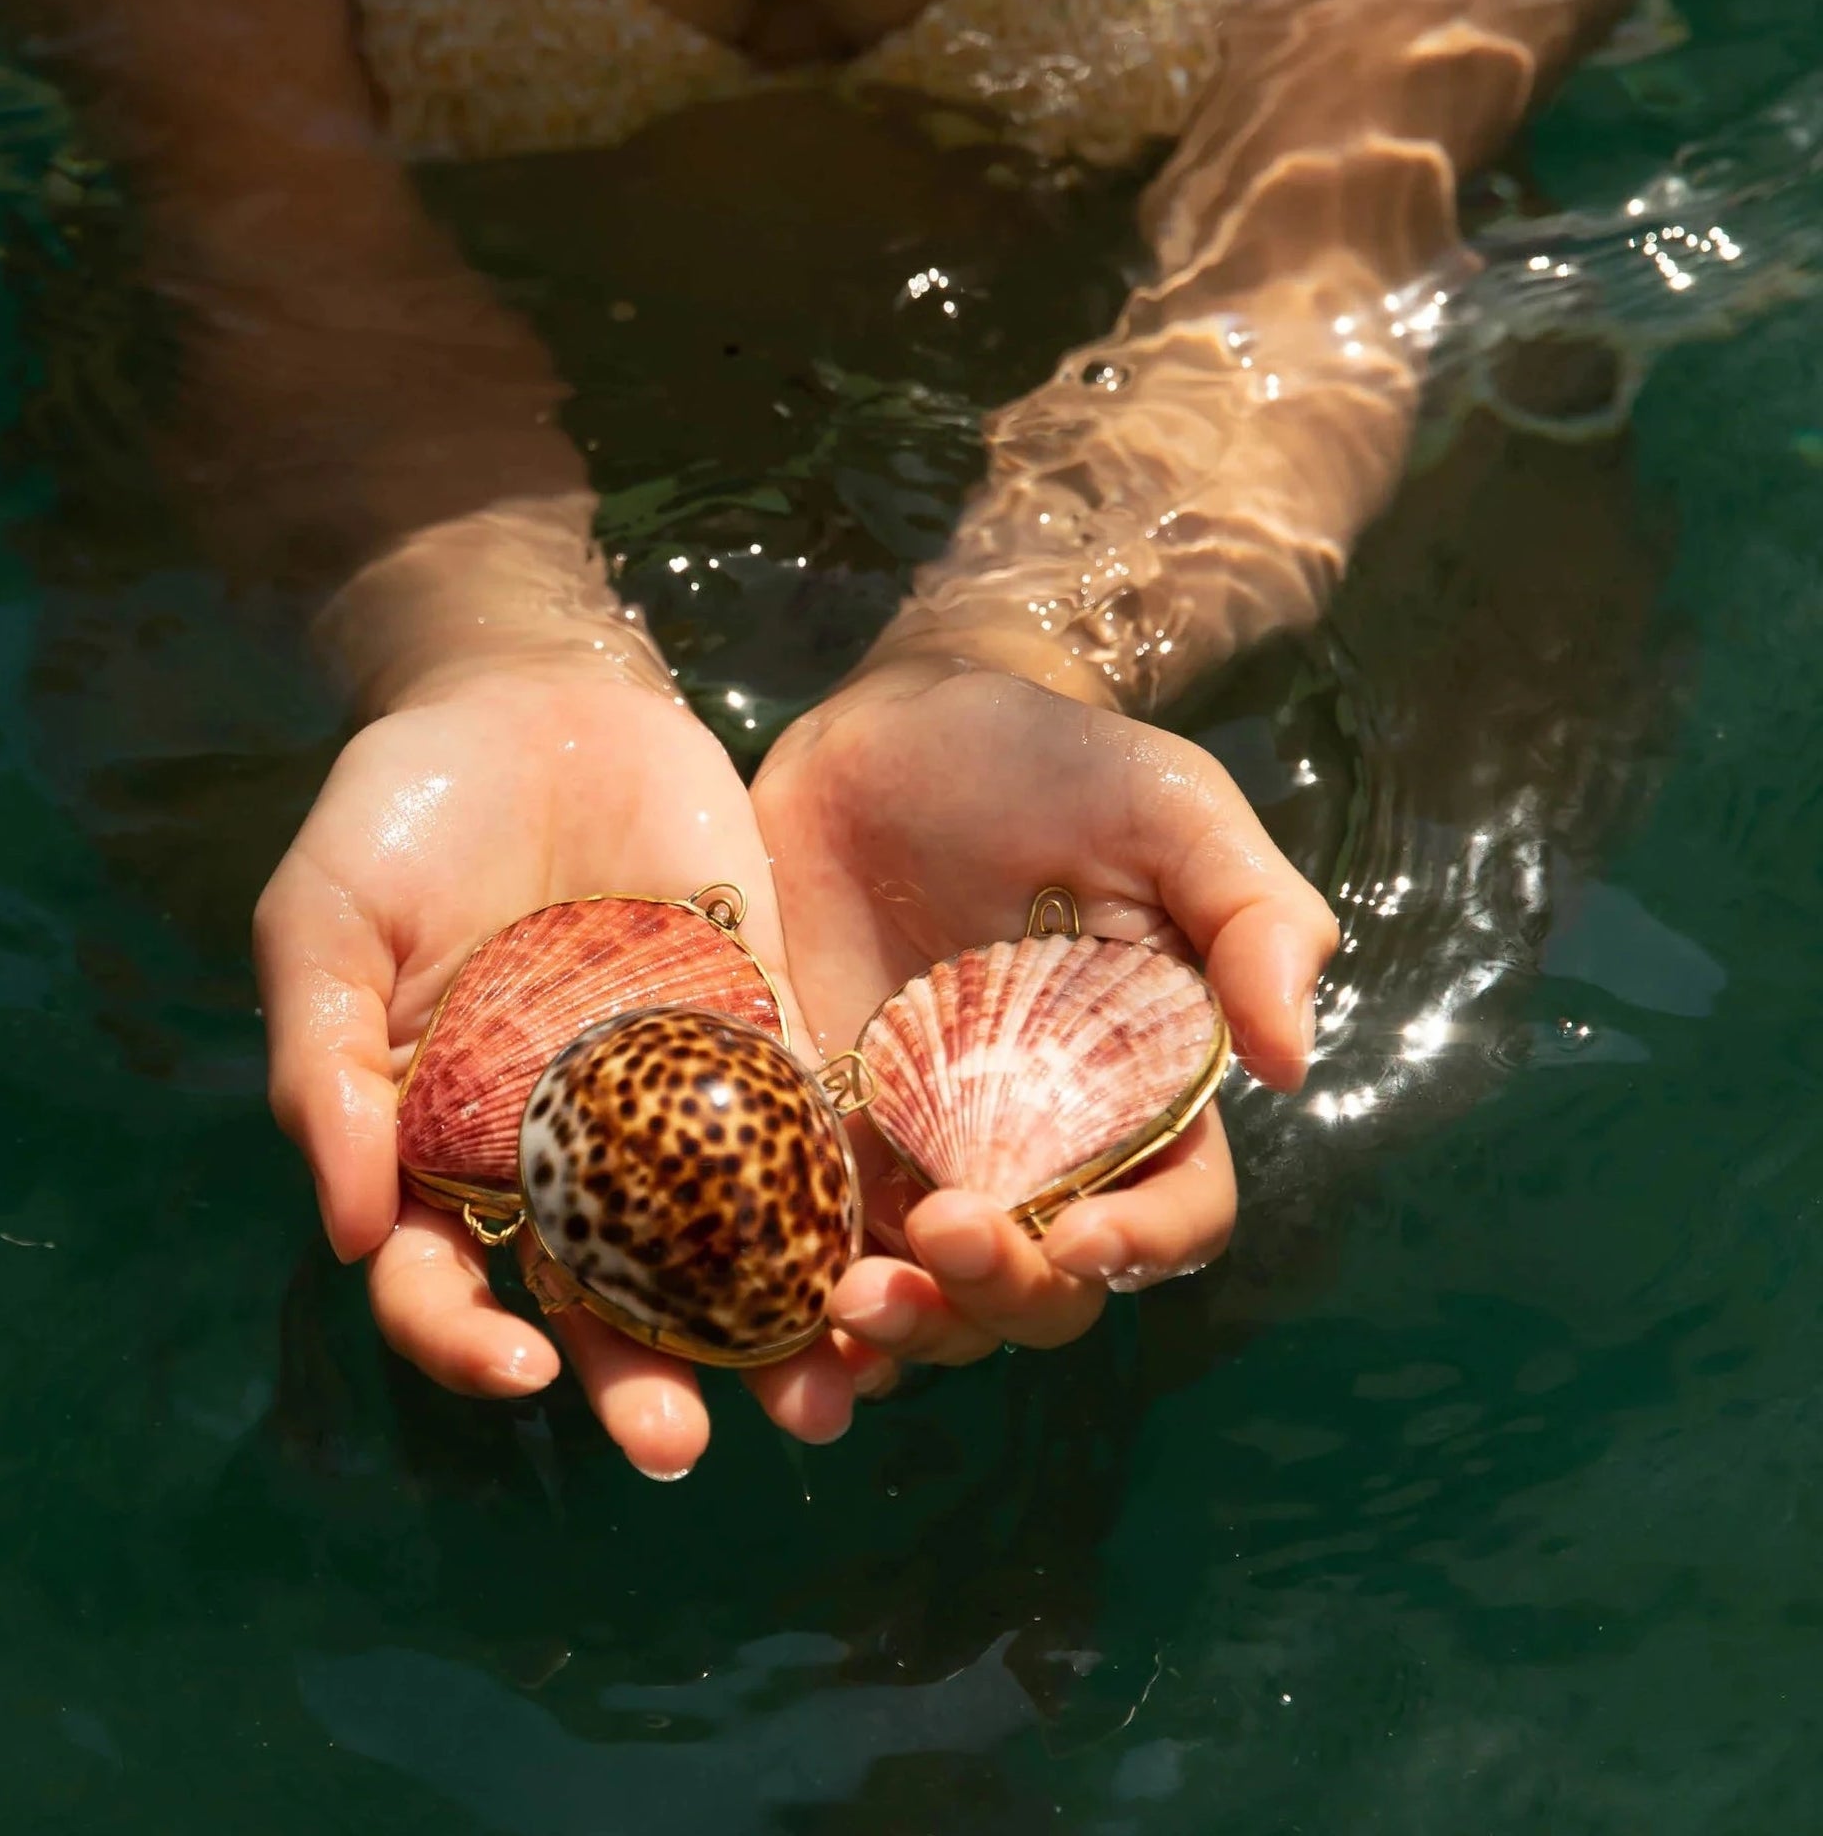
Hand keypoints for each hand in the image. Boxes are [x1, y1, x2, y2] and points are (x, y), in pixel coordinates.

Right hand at [254, 663, 874, 1478]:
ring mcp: (661, 1091)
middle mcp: (558, 1144)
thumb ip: (327, 1069)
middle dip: (636, 1381)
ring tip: (821, 1402)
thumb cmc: (402, 810)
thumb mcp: (324, 923)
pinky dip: (835, 1198)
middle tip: (680, 1448)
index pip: (444, 1281)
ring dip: (761, 1330)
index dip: (465, 1345)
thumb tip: (351, 1235)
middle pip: (595, 1297)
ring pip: (711, 1241)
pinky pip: (798, 1123)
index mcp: (440, 1142)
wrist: (532, 694)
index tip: (519, 1374)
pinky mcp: (754, 1023)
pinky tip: (880, 1263)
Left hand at [751, 658, 1338, 1371]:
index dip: (1144, 1246)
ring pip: (934, 1295)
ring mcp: (924, 1152)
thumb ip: (1254, 917)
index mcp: (1143, 1094)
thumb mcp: (1171, 810)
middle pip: (1050, 1287)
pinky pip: (815, 1248)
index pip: (1175, 1211)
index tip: (1086, 1238)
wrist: (889, 732)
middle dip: (1005, 1295)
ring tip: (851, 1305)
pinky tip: (770, 1312)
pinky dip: (795, 1307)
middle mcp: (1040, 1149)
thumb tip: (1292, 1064)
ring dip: (905, 1329)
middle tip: (940, 1239)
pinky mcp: (820, 1132)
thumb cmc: (1053, 764)